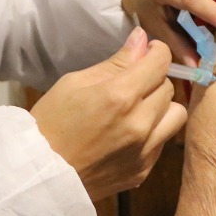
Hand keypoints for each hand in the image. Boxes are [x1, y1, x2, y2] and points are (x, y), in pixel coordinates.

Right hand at [31, 28, 186, 200]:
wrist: (39, 175)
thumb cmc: (49, 123)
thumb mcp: (74, 83)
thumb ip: (115, 63)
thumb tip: (141, 40)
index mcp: (120, 96)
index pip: (160, 62)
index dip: (157, 51)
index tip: (148, 52)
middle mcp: (140, 123)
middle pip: (169, 88)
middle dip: (154, 79)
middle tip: (133, 81)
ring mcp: (144, 151)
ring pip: (176, 115)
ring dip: (162, 106)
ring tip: (139, 109)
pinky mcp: (143, 171)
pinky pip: (162, 141)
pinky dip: (152, 132)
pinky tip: (128, 134)